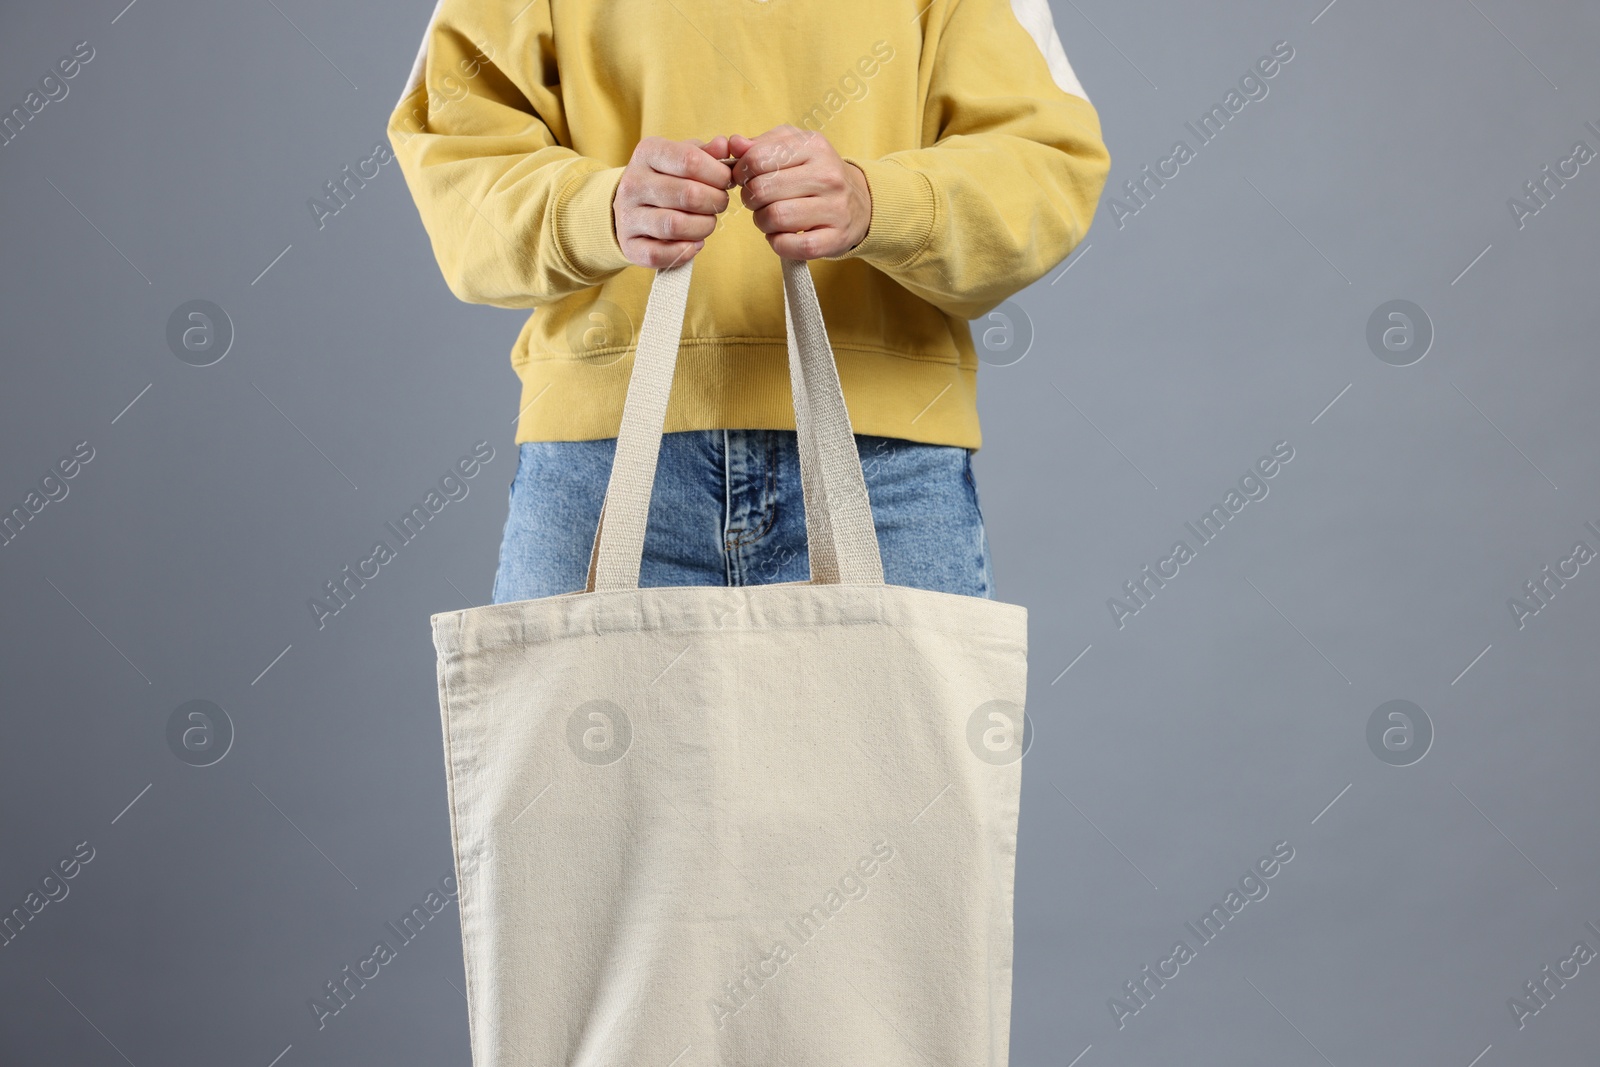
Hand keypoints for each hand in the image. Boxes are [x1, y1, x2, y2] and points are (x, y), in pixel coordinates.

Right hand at [613, 136, 734, 267]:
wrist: (629, 205)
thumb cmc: (666, 178)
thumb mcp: (682, 156)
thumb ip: (706, 152)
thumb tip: (724, 145)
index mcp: (647, 153)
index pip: (690, 160)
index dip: (718, 174)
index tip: (726, 181)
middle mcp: (633, 183)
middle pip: (688, 195)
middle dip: (715, 201)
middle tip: (719, 203)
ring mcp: (628, 215)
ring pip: (675, 225)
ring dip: (704, 227)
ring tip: (707, 222)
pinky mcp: (629, 245)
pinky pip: (659, 254)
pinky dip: (684, 252)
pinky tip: (694, 243)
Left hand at [728, 126, 871, 260]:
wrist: (861, 204)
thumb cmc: (816, 173)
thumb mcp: (794, 147)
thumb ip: (761, 143)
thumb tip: (734, 144)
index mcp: (814, 147)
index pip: (758, 158)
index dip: (741, 172)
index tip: (745, 178)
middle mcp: (828, 176)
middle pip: (762, 190)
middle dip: (750, 198)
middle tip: (757, 201)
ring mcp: (835, 208)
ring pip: (775, 217)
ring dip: (762, 222)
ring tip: (769, 217)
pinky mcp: (835, 238)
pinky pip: (791, 245)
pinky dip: (777, 243)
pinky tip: (781, 235)